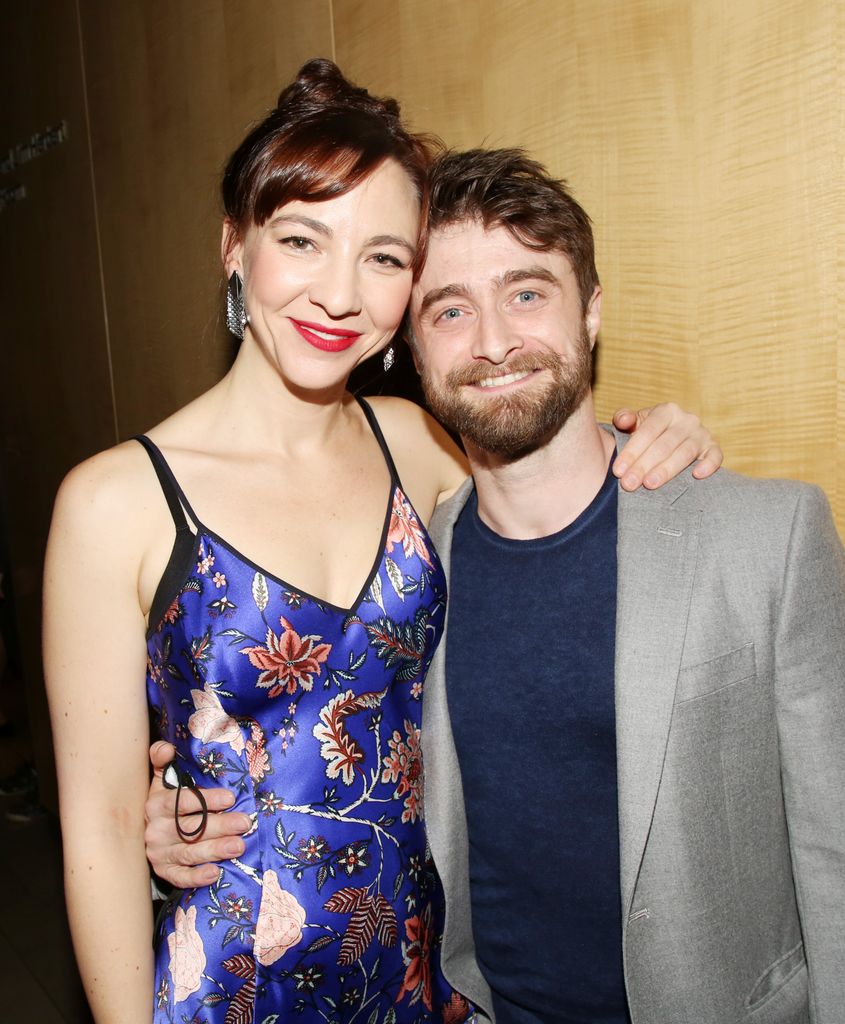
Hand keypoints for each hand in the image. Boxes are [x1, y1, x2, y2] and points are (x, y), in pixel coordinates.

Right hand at [145, 740, 250, 887]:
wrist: (142, 832)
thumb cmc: (164, 801)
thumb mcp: (161, 779)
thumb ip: (162, 760)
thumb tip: (167, 748)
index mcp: (156, 804)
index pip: (181, 802)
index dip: (206, 800)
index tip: (230, 798)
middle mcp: (155, 830)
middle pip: (190, 829)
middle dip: (219, 826)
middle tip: (245, 823)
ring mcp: (158, 853)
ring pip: (188, 853)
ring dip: (214, 851)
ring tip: (239, 846)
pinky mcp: (163, 871)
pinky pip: (179, 877)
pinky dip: (196, 877)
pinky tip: (215, 873)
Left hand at [612, 403, 722, 490]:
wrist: (669, 439)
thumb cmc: (647, 434)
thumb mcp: (634, 424)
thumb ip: (624, 419)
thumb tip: (624, 420)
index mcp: (666, 411)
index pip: (648, 431)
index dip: (632, 451)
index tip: (618, 471)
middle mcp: (686, 420)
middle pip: (663, 445)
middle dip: (644, 465)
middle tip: (629, 483)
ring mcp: (702, 434)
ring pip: (684, 453)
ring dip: (666, 470)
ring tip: (649, 485)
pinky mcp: (713, 448)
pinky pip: (715, 456)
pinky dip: (708, 465)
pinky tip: (696, 475)